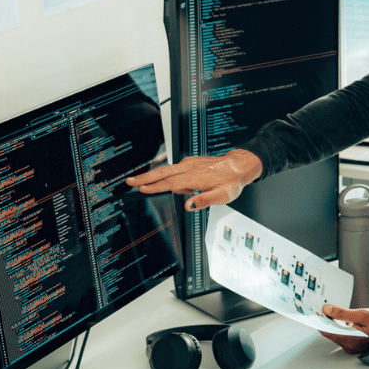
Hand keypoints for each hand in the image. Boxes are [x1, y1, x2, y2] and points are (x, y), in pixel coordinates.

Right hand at [125, 149, 262, 210]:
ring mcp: (189, 164)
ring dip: (153, 176)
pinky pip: (175, 170)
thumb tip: (189, 205)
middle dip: (145, 177)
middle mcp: (190, 168)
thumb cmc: (231, 181)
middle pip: (162, 173)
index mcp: (196, 177)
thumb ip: (204, 201)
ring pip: (167, 170)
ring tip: (142, 182)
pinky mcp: (190, 163)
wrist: (239, 165)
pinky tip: (177, 185)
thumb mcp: (222, 196)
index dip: (155, 187)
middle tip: (129, 180)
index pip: (170, 183)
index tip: (141, 189)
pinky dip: (168, 176)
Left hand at [318, 304, 368, 353]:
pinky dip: (340, 326)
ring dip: (333, 322)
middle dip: (326, 320)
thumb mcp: (362, 314)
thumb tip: (327, 310)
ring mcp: (351, 346)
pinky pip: (342, 334)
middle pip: (330, 332)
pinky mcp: (354, 343)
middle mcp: (349, 346)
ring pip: (335, 333)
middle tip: (323, 307)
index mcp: (350, 340)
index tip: (314, 311)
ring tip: (332, 311)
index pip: (326, 331)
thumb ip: (342, 313)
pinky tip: (342, 318)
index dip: (319, 320)